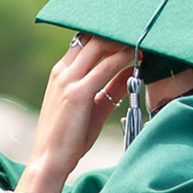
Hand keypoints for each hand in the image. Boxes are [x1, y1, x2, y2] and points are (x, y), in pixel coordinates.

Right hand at [22, 34, 132, 192]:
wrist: (50, 159)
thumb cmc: (69, 137)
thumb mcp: (92, 107)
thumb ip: (109, 88)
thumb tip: (129, 73)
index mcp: (61, 72)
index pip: (84, 41)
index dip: (107, 35)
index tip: (128, 36)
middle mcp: (62, 71)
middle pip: (91, 37)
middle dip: (116, 33)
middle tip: (138, 34)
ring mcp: (68, 80)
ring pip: (99, 46)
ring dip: (123, 41)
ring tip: (142, 41)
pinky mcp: (77, 93)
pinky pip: (106, 67)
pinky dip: (124, 59)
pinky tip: (139, 58)